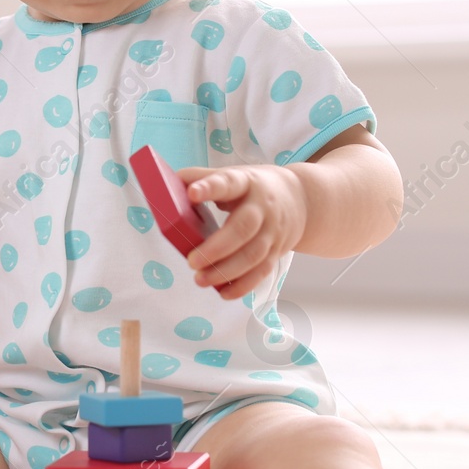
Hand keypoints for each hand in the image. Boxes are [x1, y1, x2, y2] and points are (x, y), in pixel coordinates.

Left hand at [177, 165, 307, 299]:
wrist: (300, 200)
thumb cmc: (254, 188)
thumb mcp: (234, 176)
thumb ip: (203, 177)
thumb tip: (168, 182)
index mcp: (246, 183)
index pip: (229, 183)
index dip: (211, 187)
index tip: (192, 193)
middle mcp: (262, 208)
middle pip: (243, 228)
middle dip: (217, 247)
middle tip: (191, 261)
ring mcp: (272, 232)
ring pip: (253, 255)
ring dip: (226, 271)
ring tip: (200, 279)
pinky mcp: (276, 252)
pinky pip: (261, 272)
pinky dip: (243, 285)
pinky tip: (224, 293)